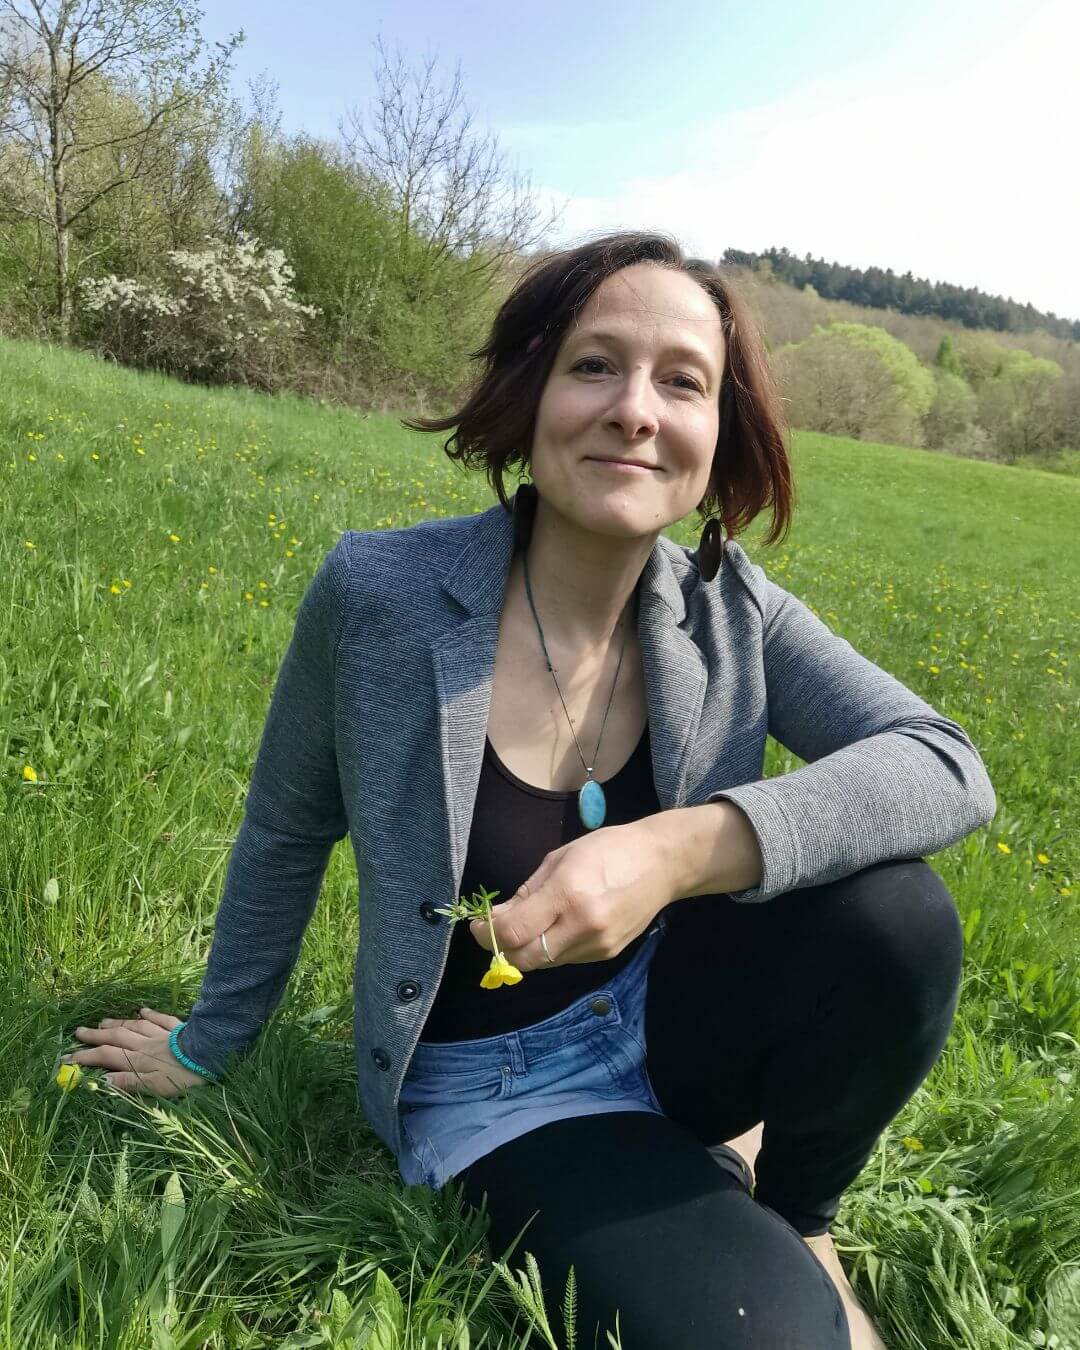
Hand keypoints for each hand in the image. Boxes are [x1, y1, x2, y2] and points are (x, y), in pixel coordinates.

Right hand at [60, 1006, 210, 1097]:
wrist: (212, 1054)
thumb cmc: (184, 1076)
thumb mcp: (155, 1086)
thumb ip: (129, 1083)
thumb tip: (102, 1080)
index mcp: (139, 1059)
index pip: (107, 1057)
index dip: (86, 1057)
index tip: (66, 1057)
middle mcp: (147, 1044)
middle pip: (117, 1037)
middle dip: (96, 1036)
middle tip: (78, 1032)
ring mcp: (163, 1034)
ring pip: (135, 1026)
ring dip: (118, 1023)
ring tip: (102, 1021)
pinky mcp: (179, 1029)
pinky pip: (161, 1019)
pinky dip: (150, 1014)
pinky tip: (143, 1009)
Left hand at [469, 820, 673, 971]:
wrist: (662, 864)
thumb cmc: (608, 849)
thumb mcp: (559, 859)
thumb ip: (526, 894)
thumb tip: (496, 920)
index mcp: (567, 894)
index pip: (513, 933)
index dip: (486, 935)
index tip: (478, 926)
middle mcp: (583, 926)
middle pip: (524, 959)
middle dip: (502, 949)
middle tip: (495, 932)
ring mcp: (597, 945)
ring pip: (544, 962)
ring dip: (527, 948)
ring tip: (530, 924)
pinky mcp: (608, 955)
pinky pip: (565, 959)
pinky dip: (552, 947)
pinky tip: (559, 926)